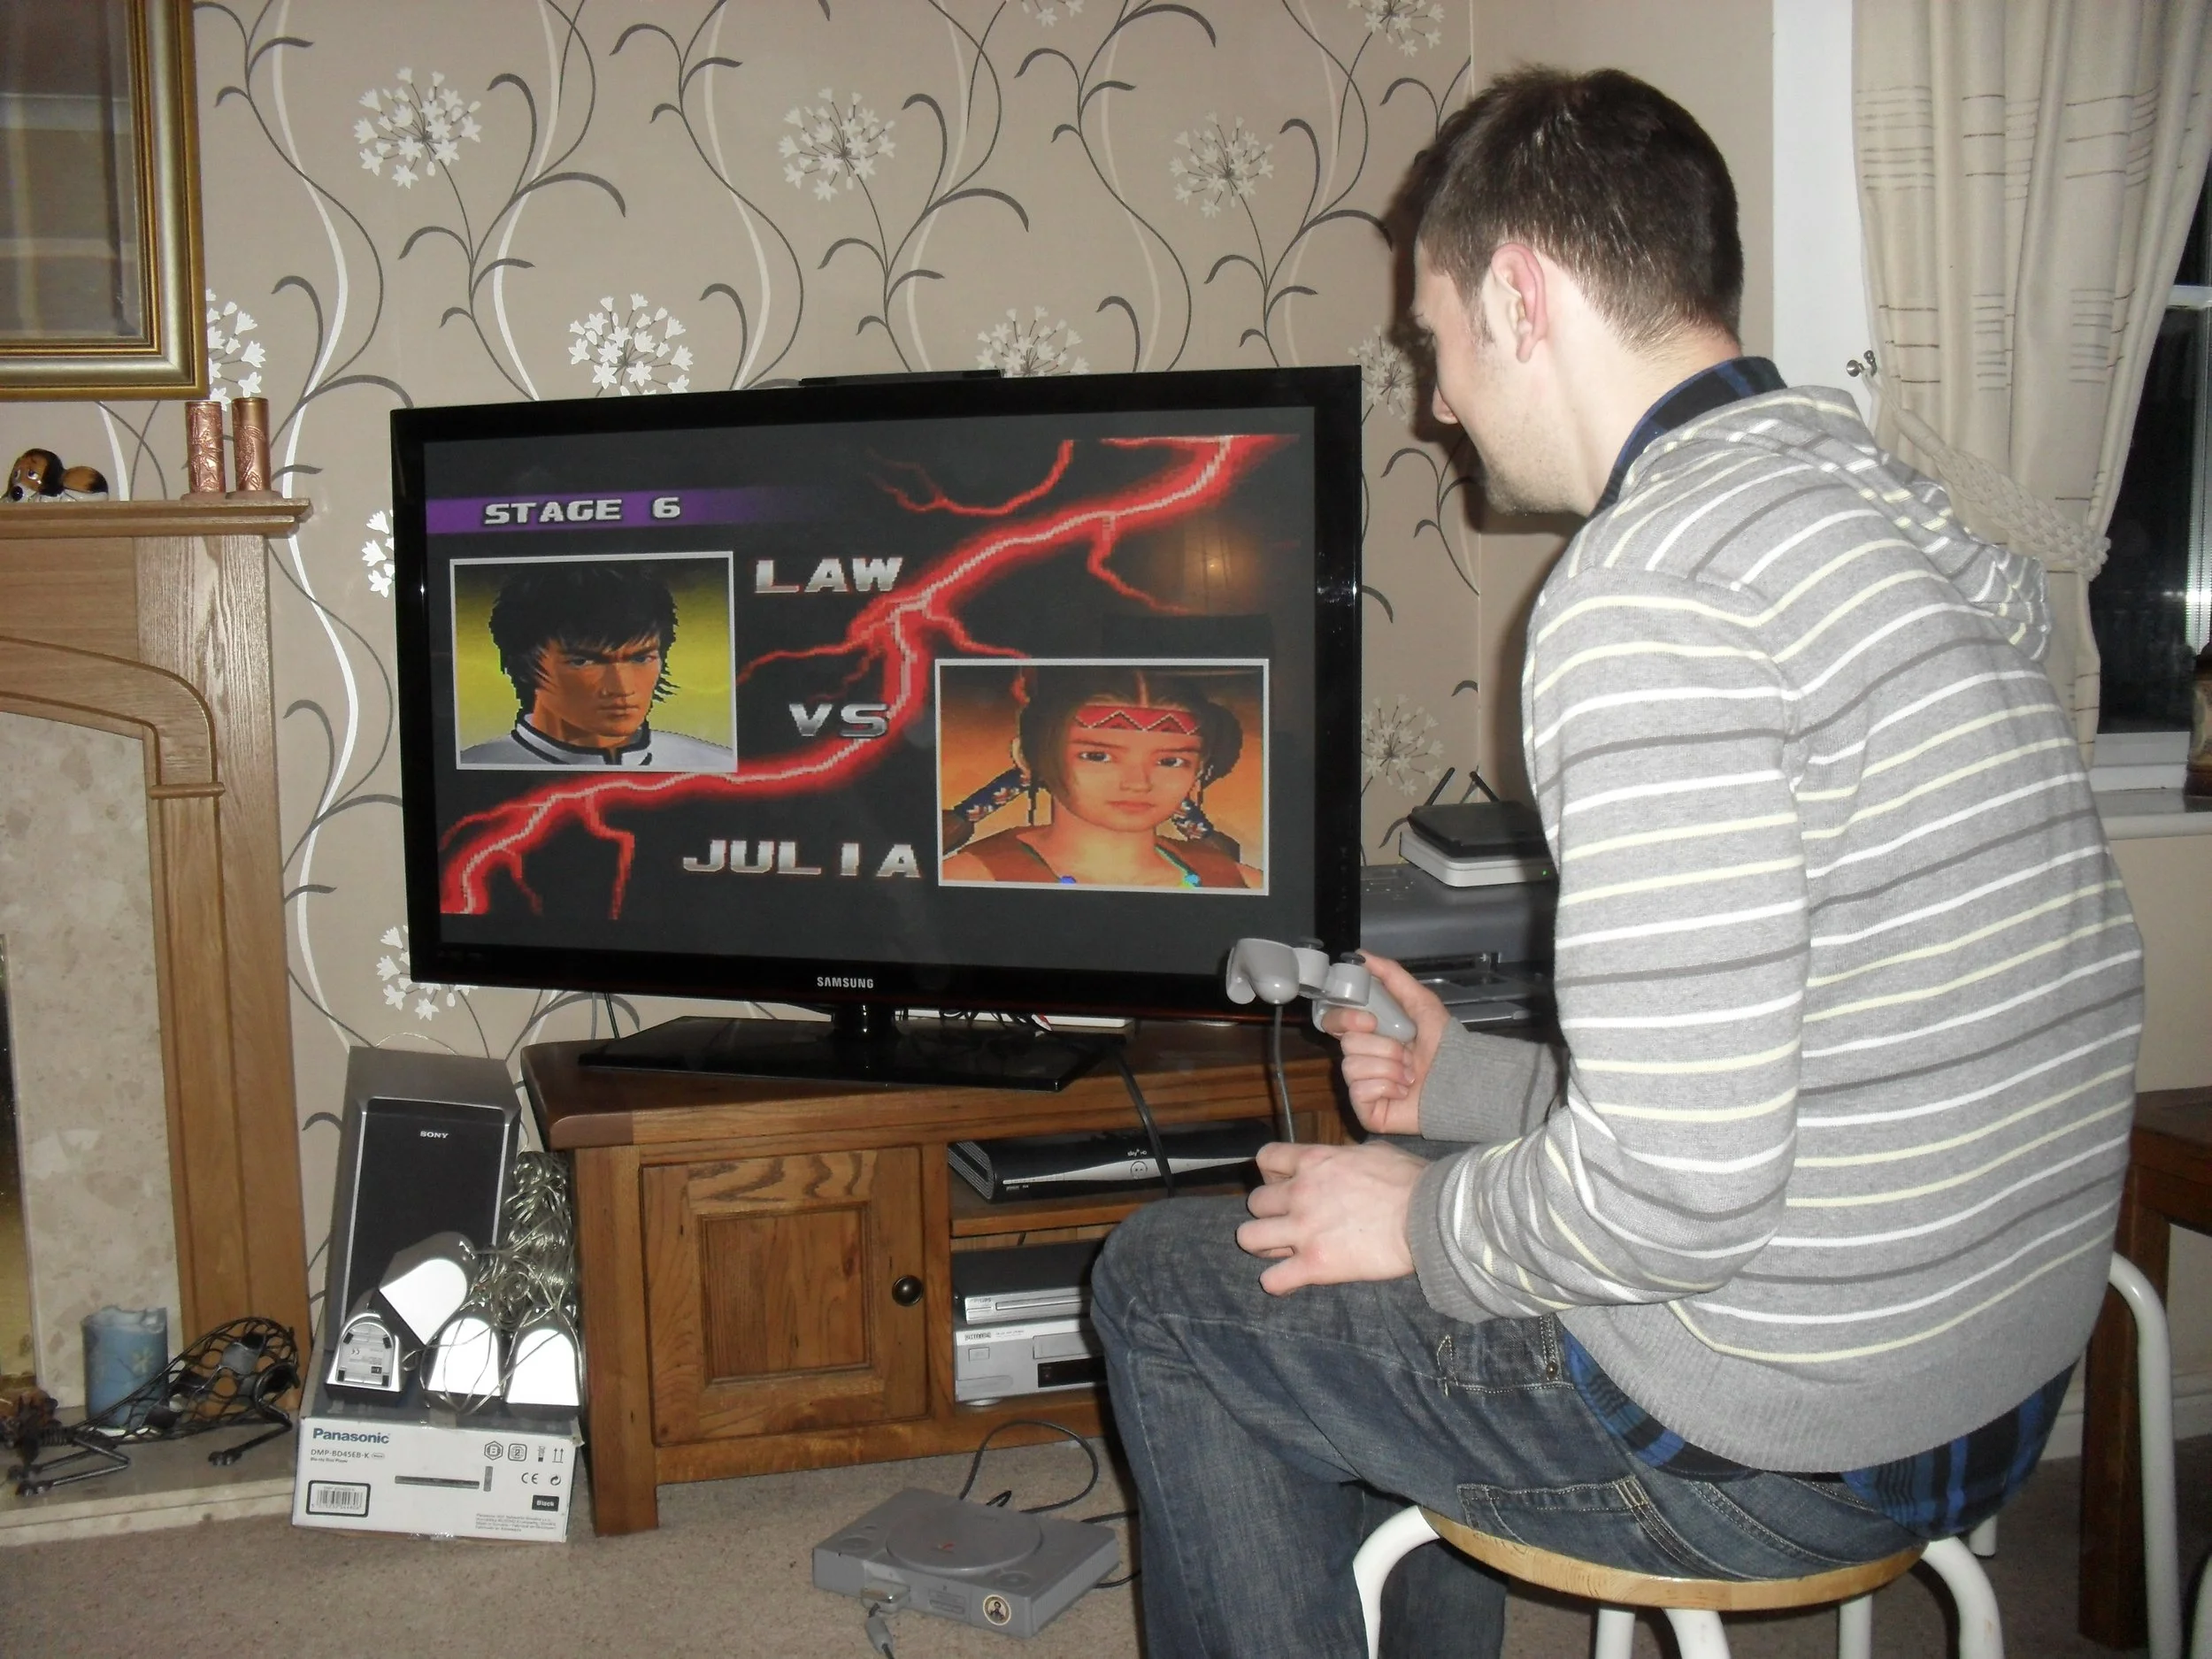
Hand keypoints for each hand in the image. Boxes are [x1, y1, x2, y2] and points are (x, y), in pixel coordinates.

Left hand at [1236, 1141, 1424, 1293]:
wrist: (1430, 1216)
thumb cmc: (1412, 1181)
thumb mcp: (1374, 1152)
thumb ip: (1346, 1157)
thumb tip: (1345, 1161)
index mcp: (1315, 1161)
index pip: (1266, 1158)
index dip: (1270, 1173)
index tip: (1284, 1184)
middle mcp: (1300, 1193)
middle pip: (1255, 1202)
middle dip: (1268, 1213)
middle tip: (1288, 1223)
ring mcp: (1303, 1230)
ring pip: (1249, 1238)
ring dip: (1263, 1246)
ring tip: (1281, 1252)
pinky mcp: (1314, 1265)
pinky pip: (1272, 1280)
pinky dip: (1277, 1283)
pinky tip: (1290, 1281)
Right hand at [1317, 952, 1449, 1135]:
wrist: (1461, 1080)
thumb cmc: (1444, 1044)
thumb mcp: (1420, 1001)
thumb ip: (1392, 976)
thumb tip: (1362, 954)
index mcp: (1369, 1035)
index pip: (1333, 1022)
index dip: (1345, 1019)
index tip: (1369, 1021)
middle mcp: (1361, 1060)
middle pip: (1346, 1044)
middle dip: (1384, 1047)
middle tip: (1408, 1054)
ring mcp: (1361, 1087)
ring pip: (1352, 1068)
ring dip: (1390, 1067)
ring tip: (1411, 1075)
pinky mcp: (1366, 1111)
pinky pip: (1359, 1092)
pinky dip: (1387, 1087)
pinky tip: (1403, 1091)